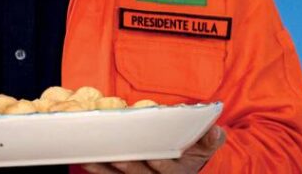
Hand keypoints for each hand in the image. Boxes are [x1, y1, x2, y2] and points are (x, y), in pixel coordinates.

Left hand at [82, 126, 225, 172]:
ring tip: (90, 157)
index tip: (154, 157)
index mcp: (178, 171)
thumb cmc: (193, 150)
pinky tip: (85, 161)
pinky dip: (97, 169)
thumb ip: (211, 139)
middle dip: (127, 166)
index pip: (169, 170)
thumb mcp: (207, 145)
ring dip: (105, 168)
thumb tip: (215, 131)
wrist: (184, 163)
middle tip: (115, 155)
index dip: (161, 165)